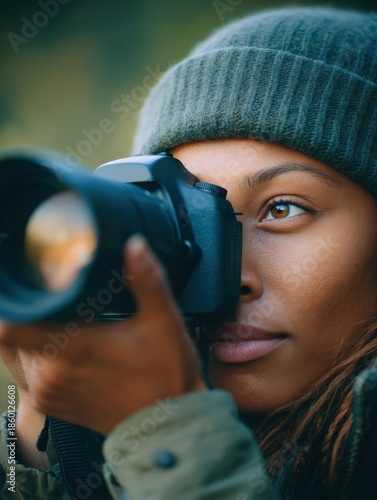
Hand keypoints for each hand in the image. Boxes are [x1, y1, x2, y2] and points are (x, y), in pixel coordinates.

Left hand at [0, 235, 206, 434]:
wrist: (168, 425)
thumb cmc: (165, 375)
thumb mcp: (163, 321)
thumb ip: (146, 279)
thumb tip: (135, 245)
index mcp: (72, 349)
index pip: (8, 326)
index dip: (8, 303)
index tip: (23, 286)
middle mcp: (51, 374)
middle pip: (9, 334)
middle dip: (26, 312)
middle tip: (52, 297)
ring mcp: (49, 393)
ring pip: (16, 354)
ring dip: (30, 334)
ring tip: (58, 319)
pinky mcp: (53, 405)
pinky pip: (27, 374)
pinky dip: (36, 355)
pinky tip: (64, 346)